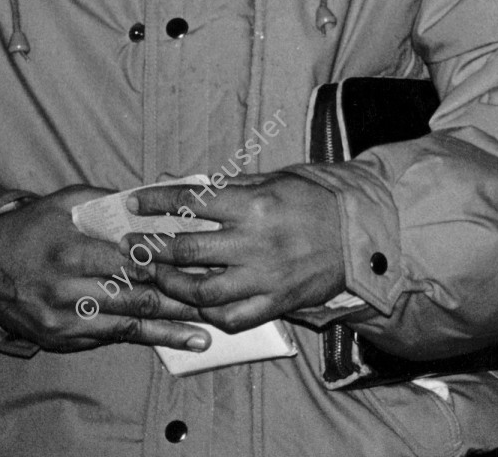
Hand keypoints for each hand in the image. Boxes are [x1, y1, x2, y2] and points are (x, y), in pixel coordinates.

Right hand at [0, 186, 209, 353]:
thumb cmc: (28, 229)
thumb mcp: (63, 202)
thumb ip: (106, 200)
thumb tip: (152, 196)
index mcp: (72, 250)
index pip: (131, 259)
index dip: (169, 263)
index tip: (204, 263)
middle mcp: (67, 289)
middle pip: (135, 296)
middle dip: (180, 300)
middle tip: (218, 301)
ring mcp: (63, 319)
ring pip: (127, 325)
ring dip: (169, 330)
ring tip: (206, 334)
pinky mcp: (60, 339)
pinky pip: (108, 338)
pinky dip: (142, 339)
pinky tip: (171, 342)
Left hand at [126, 172, 345, 332]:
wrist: (365, 235)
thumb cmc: (320, 200)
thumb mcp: (279, 179)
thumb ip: (231, 184)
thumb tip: (185, 182)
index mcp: (256, 204)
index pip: (192, 201)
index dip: (157, 201)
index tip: (135, 201)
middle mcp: (255, 242)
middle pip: (185, 249)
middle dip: (151, 247)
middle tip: (133, 245)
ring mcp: (265, 277)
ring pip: (200, 290)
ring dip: (171, 284)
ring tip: (159, 275)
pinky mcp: (276, 303)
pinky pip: (230, 317)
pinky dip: (207, 312)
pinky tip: (195, 302)